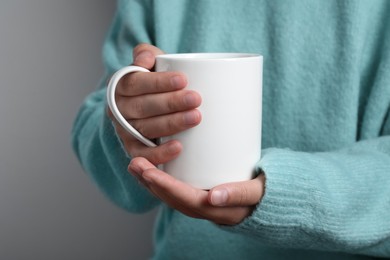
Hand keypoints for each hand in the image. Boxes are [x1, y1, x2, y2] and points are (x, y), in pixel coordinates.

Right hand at [107, 43, 201, 164]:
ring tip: (196, 117)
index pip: (135, 83)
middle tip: (196, 99)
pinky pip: (143, 154)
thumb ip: (146, 54)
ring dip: (172, 124)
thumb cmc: (154, 82)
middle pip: (142, 107)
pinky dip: (160, 153)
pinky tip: (178, 147)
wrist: (147, 106)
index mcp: (119, 86)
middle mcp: (118, 110)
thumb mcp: (150, 63)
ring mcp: (125, 131)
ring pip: (145, 129)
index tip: (183, 79)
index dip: (158, 82)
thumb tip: (146, 59)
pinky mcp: (133, 149)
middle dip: (171, 103)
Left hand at [129, 157, 264, 224]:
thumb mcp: (256, 191)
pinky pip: (174, 190)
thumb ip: (239, 193)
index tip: (148, 173)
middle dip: (151, 182)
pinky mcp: (197, 194)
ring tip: (135, 164)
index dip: (166, 187)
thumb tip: (214, 196)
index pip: (185, 200)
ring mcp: (199, 203)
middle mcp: (204, 210)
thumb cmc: (263, 191)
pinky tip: (148, 168)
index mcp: (216, 210)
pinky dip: (159, 180)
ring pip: (170, 195)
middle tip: (135, 163)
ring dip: (150, 181)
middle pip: (172, 198)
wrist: (267, 197)